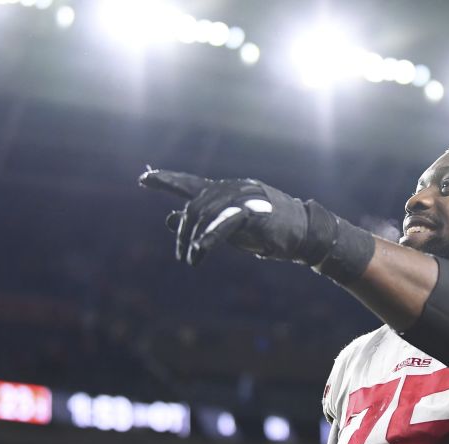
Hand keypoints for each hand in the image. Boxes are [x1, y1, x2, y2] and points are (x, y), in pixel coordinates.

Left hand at [138, 169, 313, 265]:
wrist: (304, 233)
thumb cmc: (268, 231)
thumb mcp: (228, 227)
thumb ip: (200, 223)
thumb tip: (169, 219)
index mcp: (224, 191)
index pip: (190, 183)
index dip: (166, 180)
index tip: (144, 179)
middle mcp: (231, 188)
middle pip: (194, 205)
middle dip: (184, 232)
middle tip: (183, 255)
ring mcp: (243, 197)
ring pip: (207, 213)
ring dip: (195, 238)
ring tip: (191, 259)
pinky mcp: (255, 212)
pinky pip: (226, 222)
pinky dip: (211, 236)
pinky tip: (200, 249)